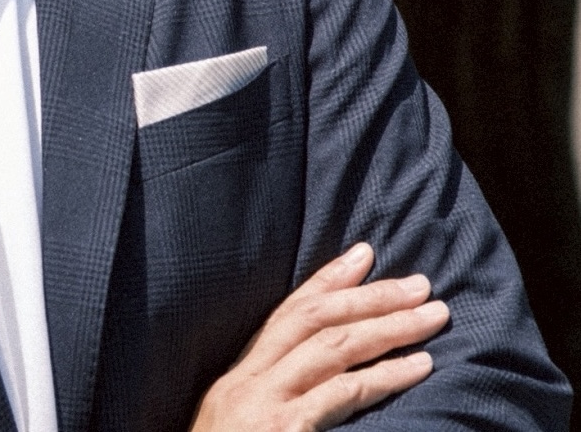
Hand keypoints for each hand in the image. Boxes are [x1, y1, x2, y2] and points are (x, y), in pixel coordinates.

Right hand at [190, 243, 448, 431]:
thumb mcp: (236, 427)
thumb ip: (269, 398)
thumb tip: (316, 379)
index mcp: (238, 377)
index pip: (287, 313)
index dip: (328, 279)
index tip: (365, 254)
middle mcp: (249, 381)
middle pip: (314, 320)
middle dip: (370, 295)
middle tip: (420, 283)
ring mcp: (265, 403)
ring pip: (332, 347)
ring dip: (387, 327)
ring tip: (432, 317)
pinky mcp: (284, 430)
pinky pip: (340, 394)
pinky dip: (383, 376)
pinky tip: (417, 367)